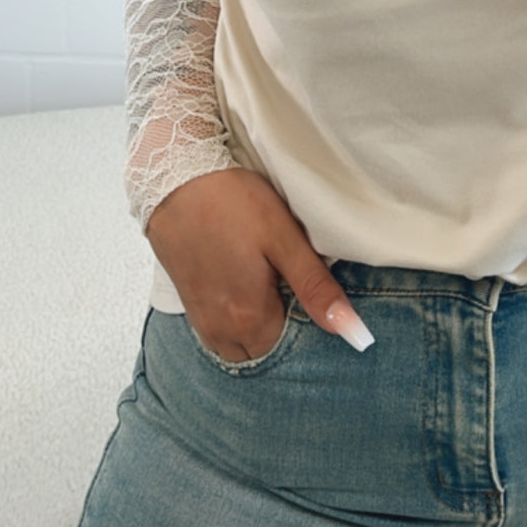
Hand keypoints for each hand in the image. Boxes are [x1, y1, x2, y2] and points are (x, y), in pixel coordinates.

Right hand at [145, 168, 373, 357]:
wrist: (172, 178)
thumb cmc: (233, 204)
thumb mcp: (284, 240)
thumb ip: (317, 289)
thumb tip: (354, 334)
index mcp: (250, 321)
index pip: (291, 346)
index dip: (305, 318)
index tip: (306, 286)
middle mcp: (221, 331)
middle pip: (263, 348)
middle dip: (279, 325)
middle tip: (286, 280)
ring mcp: (200, 319)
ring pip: (238, 342)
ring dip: (255, 323)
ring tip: (264, 280)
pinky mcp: (187, 302)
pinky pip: (217, 329)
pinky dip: (233, 315)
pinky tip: (241, 280)